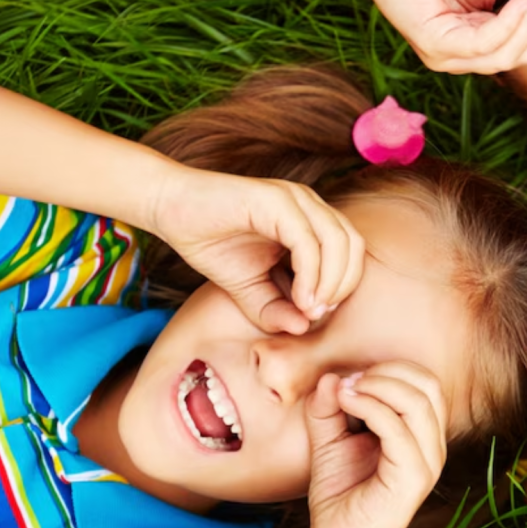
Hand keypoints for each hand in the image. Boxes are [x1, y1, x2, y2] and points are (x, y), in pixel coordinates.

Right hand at [147, 164, 364, 334]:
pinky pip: (307, 241)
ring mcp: (294, 199)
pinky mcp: (274, 200)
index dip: (343, 286)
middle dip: (343, 286)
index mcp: (311, 219)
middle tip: (317, 314)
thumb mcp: (248, 289)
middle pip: (354, 246)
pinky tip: (300, 298)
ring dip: (330, 282)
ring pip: (338, 241)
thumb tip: (302, 328)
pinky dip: (311, 274)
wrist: (172, 209)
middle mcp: (309, 205)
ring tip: (310, 309)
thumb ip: (274, 309)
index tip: (317, 314)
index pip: (351, 252)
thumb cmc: (212, 242)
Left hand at [303, 362, 447, 527]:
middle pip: (429, 385)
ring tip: (345, 392)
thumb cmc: (339, 495)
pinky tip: (344, 403)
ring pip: (419, 401)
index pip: (424, 383)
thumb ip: (328, 408)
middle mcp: (432, 447)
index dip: (389, 370)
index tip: (349, 380)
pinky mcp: (413, 478)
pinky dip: (370, 407)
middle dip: (388, 372)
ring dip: (378, 386)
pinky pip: (398, 428)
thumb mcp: (329, 440)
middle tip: (350, 382)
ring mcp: (427, 463)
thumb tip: (330, 378)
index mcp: (422, 436)